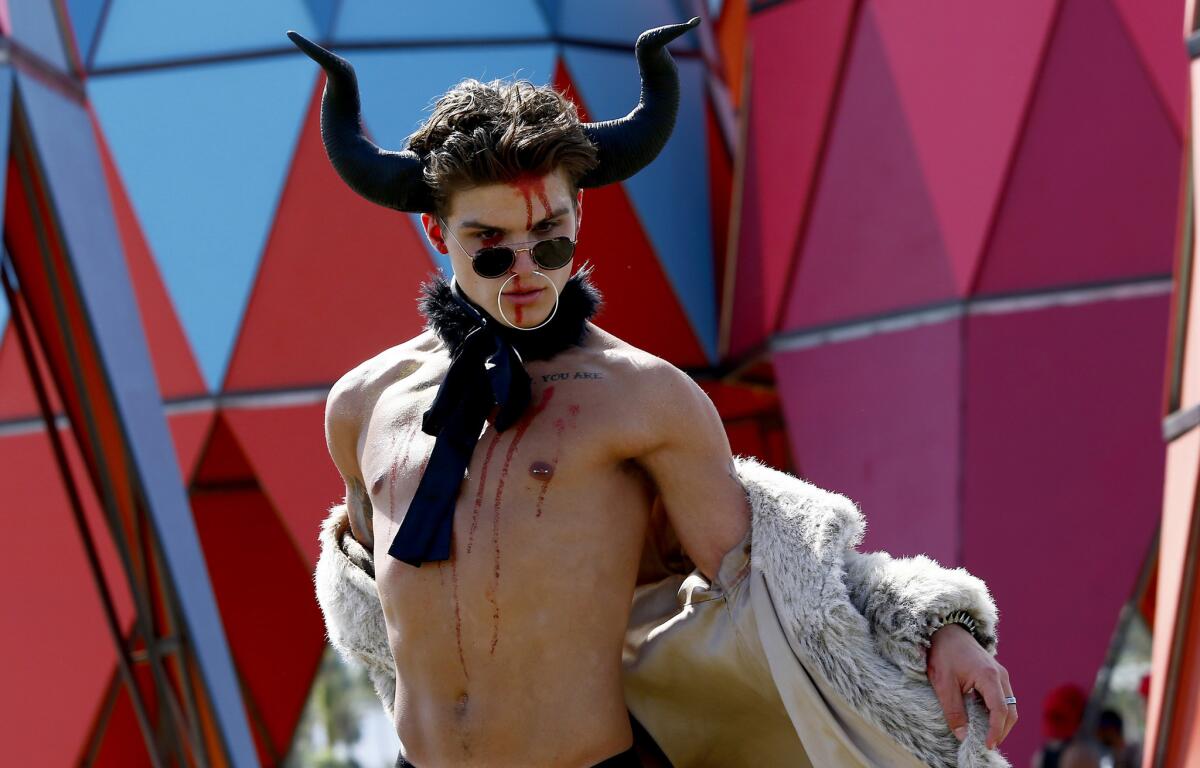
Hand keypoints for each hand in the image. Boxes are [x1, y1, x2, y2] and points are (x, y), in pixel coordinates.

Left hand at [926, 624, 1016, 750]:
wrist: (945, 630)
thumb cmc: (943, 653)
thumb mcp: (943, 683)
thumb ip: (953, 710)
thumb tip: (963, 735)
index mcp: (989, 676)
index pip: (1000, 710)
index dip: (996, 731)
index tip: (987, 744)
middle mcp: (1001, 675)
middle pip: (1010, 711)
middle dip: (1001, 730)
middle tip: (986, 743)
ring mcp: (1001, 675)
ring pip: (1009, 705)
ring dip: (1000, 722)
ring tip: (985, 735)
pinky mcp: (997, 675)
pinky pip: (1003, 698)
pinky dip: (997, 712)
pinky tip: (983, 719)